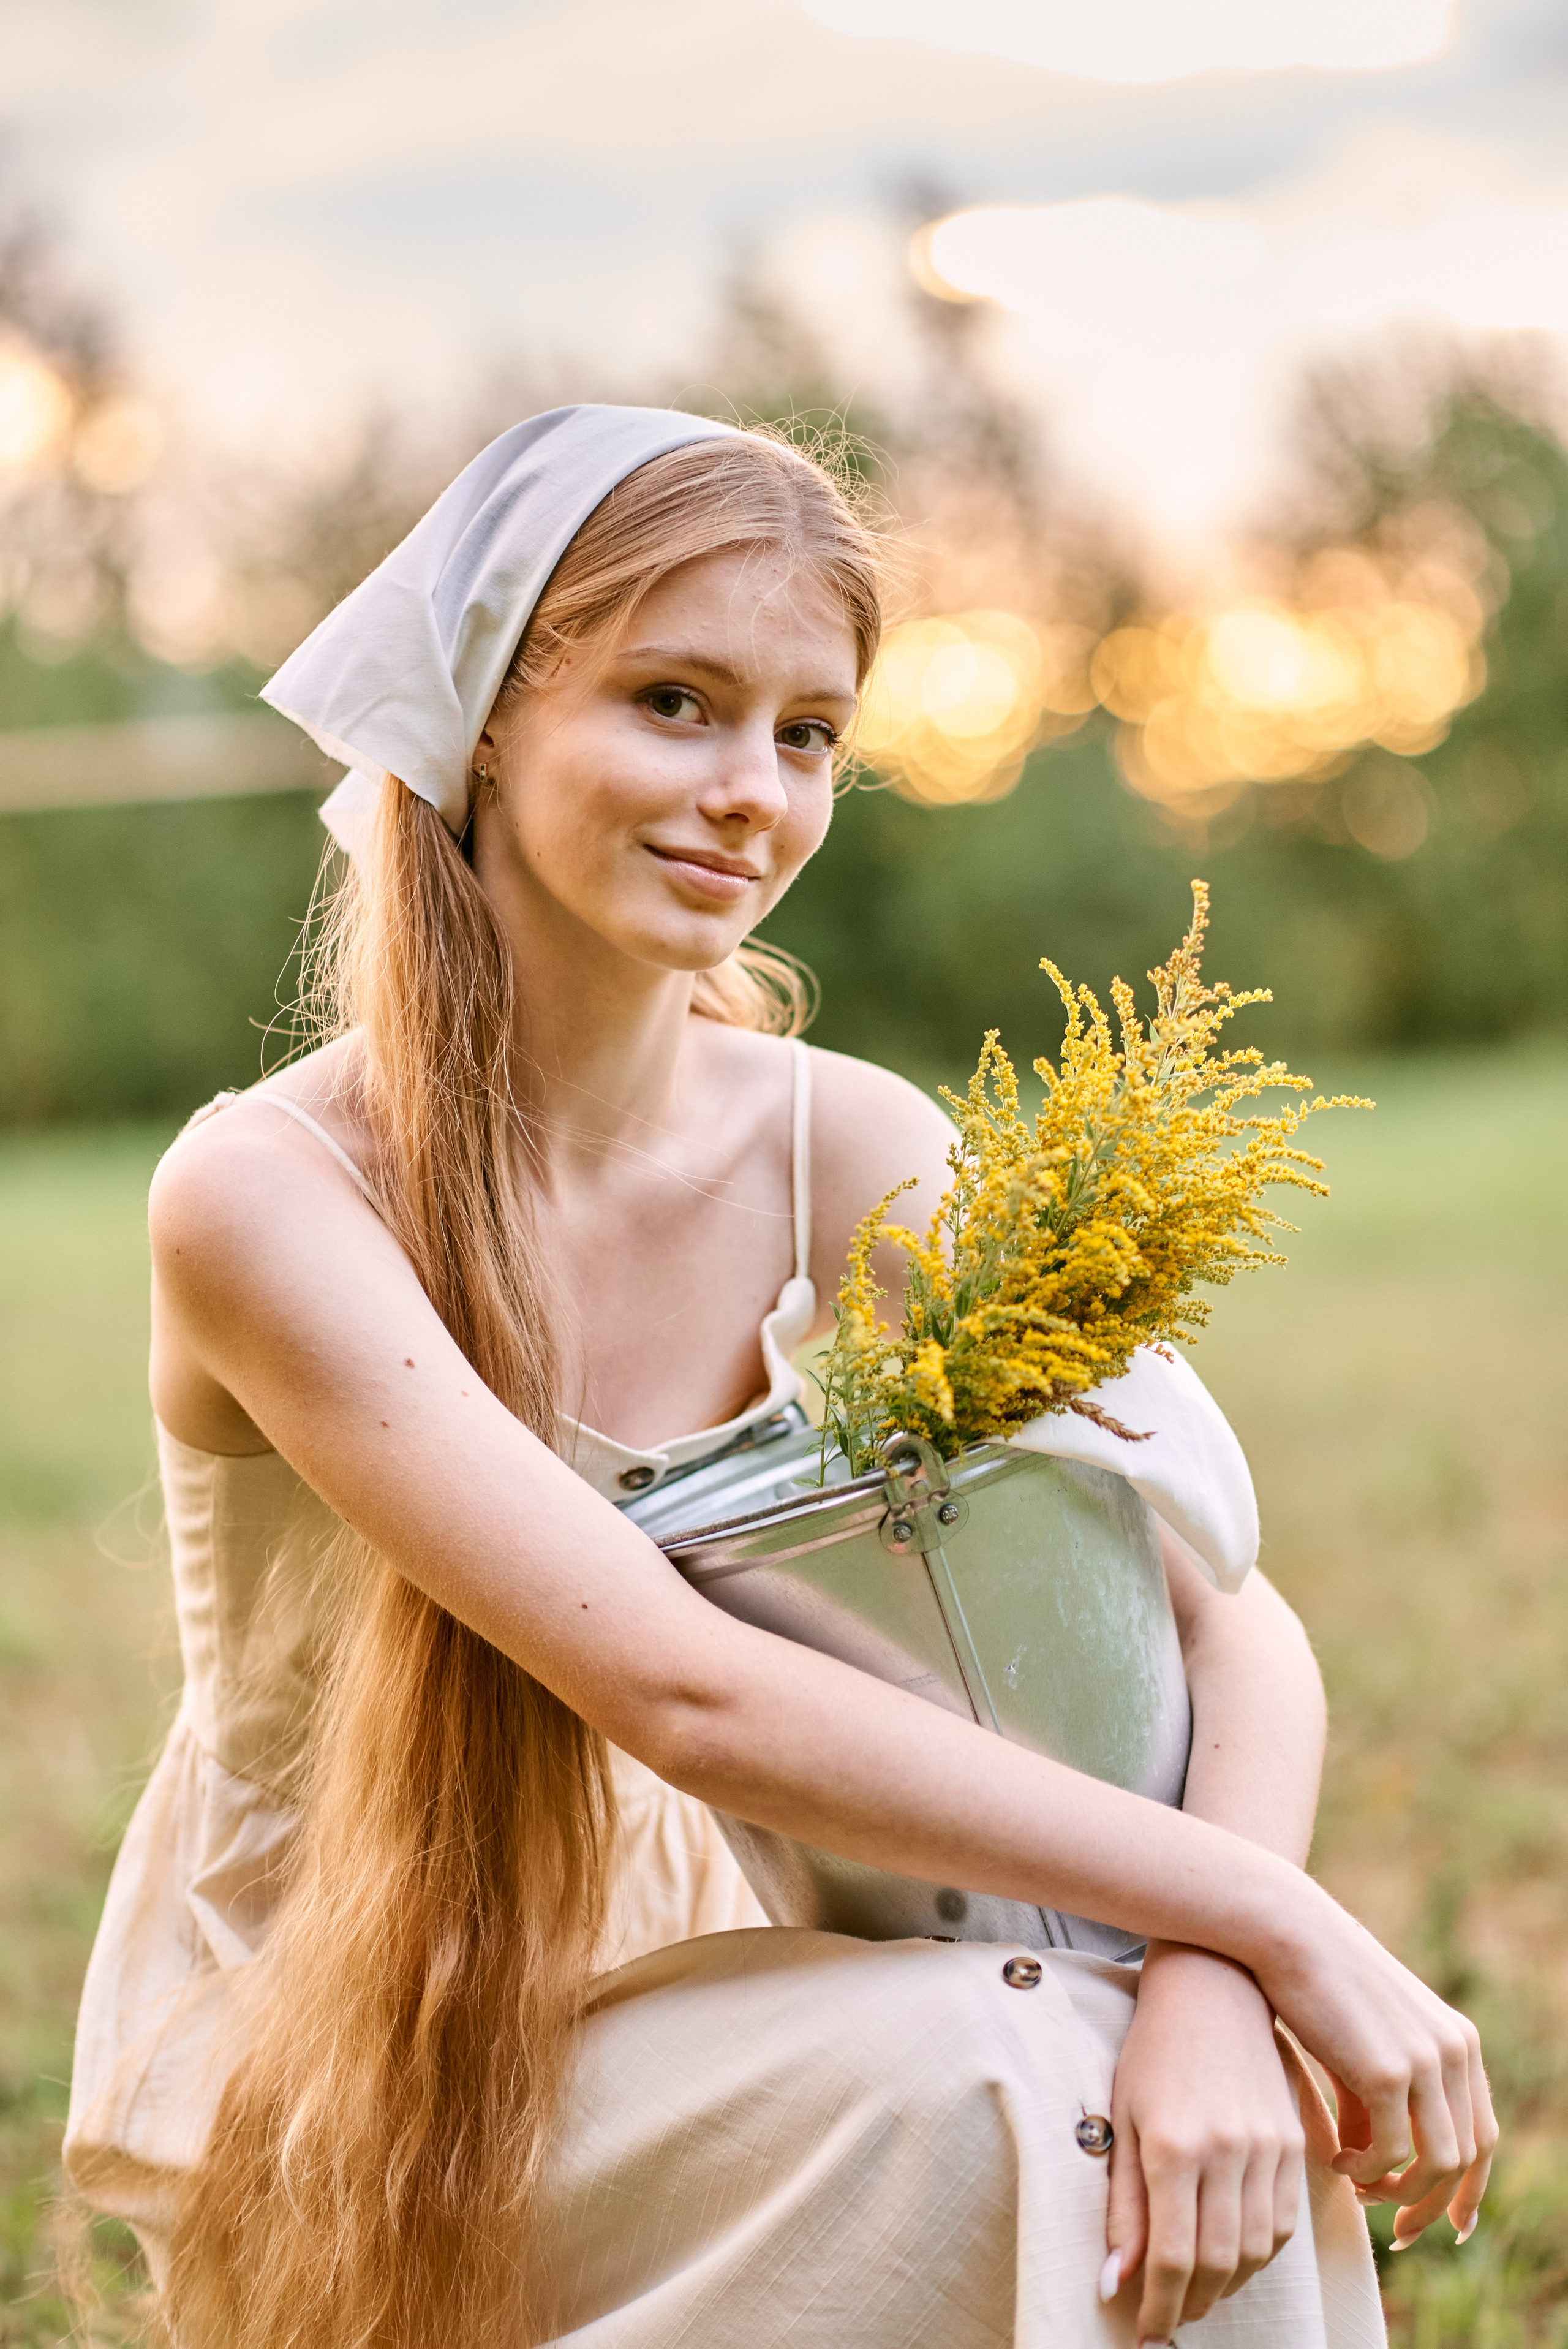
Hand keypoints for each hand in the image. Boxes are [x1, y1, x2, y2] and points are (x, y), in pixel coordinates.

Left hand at [1104, 1945, 1303, 2344]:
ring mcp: (1268, 2147)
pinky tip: (1232, 2257)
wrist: (1213, 1990)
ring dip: (1227, 2286)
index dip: (1160, 2308)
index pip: (1173, 2258)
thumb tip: (1116, 2284)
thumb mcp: (1123, 2123)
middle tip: (1169, 2322)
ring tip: (1197, 2295)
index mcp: (1174, 2146)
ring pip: (1256, 2251)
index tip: (1146, 2336)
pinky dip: (1259, 2254)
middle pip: (1219, 2263)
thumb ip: (1123, 2207)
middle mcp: (1228, 2150)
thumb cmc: (1151, 2054)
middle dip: (1192, 2304)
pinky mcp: (1294, 2142)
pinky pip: (1284, 2222)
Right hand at [1257, 1890, 1496, 2250]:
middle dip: (1435, 2205)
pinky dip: (1367, 2173)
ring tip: (1357, 2191)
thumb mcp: (1362, 2043)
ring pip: (1438, 2163)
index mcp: (1457, 2041)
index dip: (1468, 2187)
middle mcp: (1454, 2051)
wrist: (1283, 1930)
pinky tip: (1335, 2164)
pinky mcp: (1389, 2071)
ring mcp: (1426, 2061)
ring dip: (1399, 2193)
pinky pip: (1393, 2153)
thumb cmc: (1312, 1984)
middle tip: (1400, 2233)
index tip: (1446, 2224)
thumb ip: (1376, 2101)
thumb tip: (1375, 2164)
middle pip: (1468, 2157)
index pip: (1483, 2134)